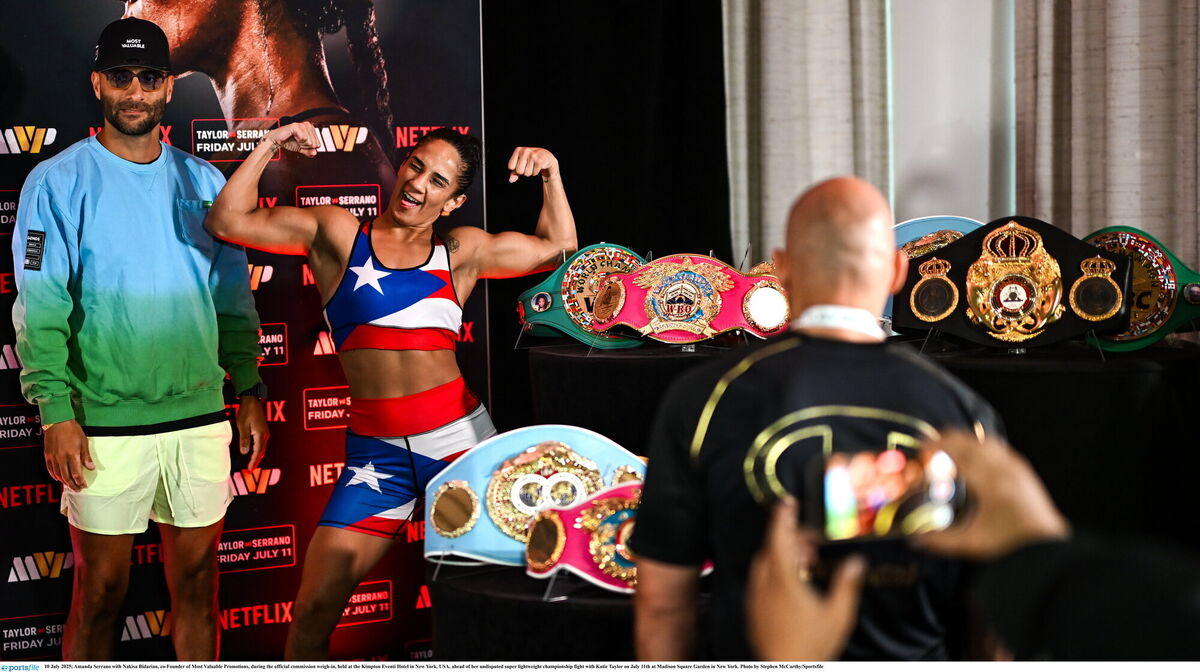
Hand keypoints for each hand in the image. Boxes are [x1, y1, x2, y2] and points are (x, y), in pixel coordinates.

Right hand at [43, 420, 91, 491]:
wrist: (57, 421)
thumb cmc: (72, 430)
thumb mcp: (83, 442)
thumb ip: (86, 456)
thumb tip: (91, 468)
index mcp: (72, 455)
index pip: (76, 474)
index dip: (80, 482)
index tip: (84, 486)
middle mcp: (62, 458)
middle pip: (66, 477)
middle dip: (73, 485)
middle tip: (77, 489)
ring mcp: (53, 457)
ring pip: (58, 474)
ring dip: (64, 482)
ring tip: (69, 485)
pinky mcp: (47, 455)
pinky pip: (50, 468)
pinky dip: (54, 475)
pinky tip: (58, 478)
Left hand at [236, 396, 269, 468]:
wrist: (252, 400)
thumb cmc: (246, 412)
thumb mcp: (242, 426)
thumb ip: (244, 440)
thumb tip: (245, 452)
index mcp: (260, 435)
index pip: (257, 452)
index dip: (253, 462)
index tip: (249, 470)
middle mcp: (265, 435)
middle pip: (261, 452)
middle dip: (256, 462)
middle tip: (250, 470)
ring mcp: (265, 433)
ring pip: (262, 448)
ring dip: (257, 457)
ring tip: (251, 464)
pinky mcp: (262, 430)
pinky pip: (261, 444)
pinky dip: (257, 451)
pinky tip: (252, 453)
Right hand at [263, 122, 319, 157]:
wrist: (277, 141)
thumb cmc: (289, 142)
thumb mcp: (302, 149)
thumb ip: (309, 151)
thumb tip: (315, 153)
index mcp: (311, 129)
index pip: (318, 144)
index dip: (309, 147)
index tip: (301, 144)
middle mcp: (308, 125)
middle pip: (314, 143)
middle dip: (305, 146)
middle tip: (297, 142)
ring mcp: (302, 125)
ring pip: (309, 141)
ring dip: (301, 143)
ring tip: (295, 139)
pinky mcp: (296, 126)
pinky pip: (304, 138)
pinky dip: (298, 141)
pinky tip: (294, 137)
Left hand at [507, 147, 559, 182]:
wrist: (546, 156)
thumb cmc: (530, 160)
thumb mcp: (520, 164)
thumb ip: (514, 172)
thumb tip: (511, 180)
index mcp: (518, 150)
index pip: (510, 166)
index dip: (515, 169)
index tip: (521, 164)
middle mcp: (525, 151)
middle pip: (519, 171)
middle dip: (523, 172)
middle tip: (528, 165)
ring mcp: (532, 155)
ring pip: (527, 173)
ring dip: (530, 172)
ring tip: (533, 165)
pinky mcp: (539, 161)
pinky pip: (534, 173)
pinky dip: (535, 172)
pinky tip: (538, 166)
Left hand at [747, 497, 865, 660]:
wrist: (786, 667)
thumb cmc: (811, 644)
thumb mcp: (838, 614)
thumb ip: (847, 584)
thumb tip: (856, 563)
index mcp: (784, 580)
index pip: (779, 538)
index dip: (783, 517)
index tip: (787, 501)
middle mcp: (765, 584)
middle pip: (774, 549)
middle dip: (791, 538)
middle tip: (812, 539)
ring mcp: (757, 596)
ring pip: (766, 563)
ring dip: (784, 555)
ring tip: (807, 560)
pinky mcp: (754, 608)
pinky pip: (762, 579)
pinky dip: (776, 570)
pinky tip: (794, 580)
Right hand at [913, 431, 1069, 559]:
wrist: (1046, 550)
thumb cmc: (1011, 546)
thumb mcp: (971, 543)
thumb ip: (939, 540)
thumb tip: (913, 539)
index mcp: (991, 485)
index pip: (959, 454)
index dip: (937, 447)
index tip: (922, 450)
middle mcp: (1005, 470)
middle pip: (971, 443)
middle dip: (947, 439)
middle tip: (929, 445)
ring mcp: (1016, 468)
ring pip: (986, 442)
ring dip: (964, 440)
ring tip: (947, 445)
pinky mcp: (1023, 471)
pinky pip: (998, 448)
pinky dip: (980, 446)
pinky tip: (972, 455)